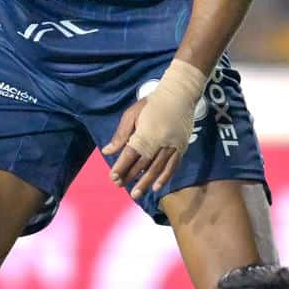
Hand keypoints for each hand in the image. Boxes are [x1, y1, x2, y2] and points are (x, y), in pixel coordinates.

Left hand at [103, 64, 202, 201]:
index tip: (113, 177)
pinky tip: (157, 187)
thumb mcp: (132, 114)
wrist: (179, 94)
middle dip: (130, 176)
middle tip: (119, 185)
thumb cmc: (152, 103)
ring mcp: (171, 146)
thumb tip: (107, 151)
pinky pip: (173, 166)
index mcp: (145, 133)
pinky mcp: (181, 148)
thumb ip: (121, 134)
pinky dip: (164, 178)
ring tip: (136, 194)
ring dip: (145, 182)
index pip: (130, 154)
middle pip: (142, 164)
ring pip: (157, 168)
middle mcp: (158, 142)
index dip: (121, 167)